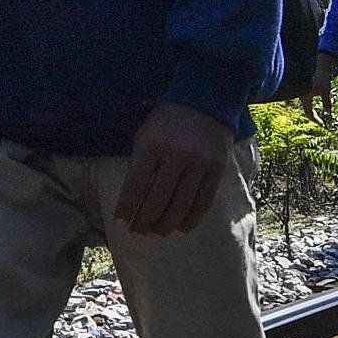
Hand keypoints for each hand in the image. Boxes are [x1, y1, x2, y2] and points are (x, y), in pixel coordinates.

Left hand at [114, 102, 234, 238]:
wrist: (205, 102)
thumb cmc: (166, 122)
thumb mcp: (145, 135)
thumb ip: (139, 164)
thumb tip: (132, 199)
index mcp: (152, 146)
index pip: (136, 185)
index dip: (127, 207)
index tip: (120, 223)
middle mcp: (176, 156)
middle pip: (158, 199)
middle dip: (145, 221)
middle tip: (138, 234)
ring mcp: (198, 164)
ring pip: (181, 204)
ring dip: (167, 225)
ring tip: (157, 235)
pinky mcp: (216, 170)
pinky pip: (203, 202)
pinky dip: (191, 219)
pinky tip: (181, 230)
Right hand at [305, 51, 337, 123]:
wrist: (317, 61)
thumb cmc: (321, 76)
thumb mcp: (326, 90)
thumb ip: (326, 102)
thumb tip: (329, 112)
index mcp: (305, 97)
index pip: (309, 113)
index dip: (315, 120)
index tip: (322, 124)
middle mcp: (300, 94)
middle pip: (305, 109)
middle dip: (312, 114)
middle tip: (319, 120)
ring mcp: (301, 90)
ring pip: (305, 103)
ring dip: (311, 108)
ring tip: (317, 111)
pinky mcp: (302, 85)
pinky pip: (305, 97)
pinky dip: (310, 101)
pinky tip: (315, 98)